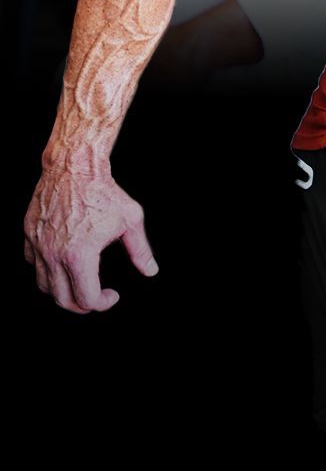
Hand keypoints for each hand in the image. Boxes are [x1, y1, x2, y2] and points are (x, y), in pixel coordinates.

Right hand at [24, 165, 157, 313]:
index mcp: (79, 256)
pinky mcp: (29, 233)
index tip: (112, 295)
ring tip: (80, 283)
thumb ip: (141, 250)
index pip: (86, 298)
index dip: (103, 303)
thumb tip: (150, 270)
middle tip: (96, 298)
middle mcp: (53, 254)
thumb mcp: (130, 220)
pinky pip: (33, 263)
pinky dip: (46, 270)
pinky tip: (63, 263)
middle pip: (62, 299)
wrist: (74, 165)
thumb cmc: (104, 191)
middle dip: (82, 305)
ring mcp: (38, 244)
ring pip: (44, 284)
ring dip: (62, 291)